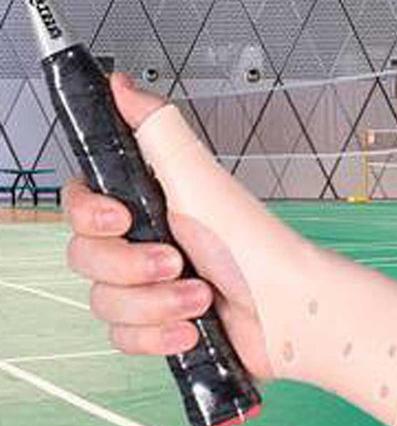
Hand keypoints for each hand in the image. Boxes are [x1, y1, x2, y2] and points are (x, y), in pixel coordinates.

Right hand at [63, 73, 272, 379]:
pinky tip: (191, 329)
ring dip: (155, 304)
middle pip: (86, 259)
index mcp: (148, 206)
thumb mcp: (201, 181)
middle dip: (133, 267)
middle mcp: (143, 244)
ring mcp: (149, 288)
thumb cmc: (253, 247)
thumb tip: (121, 86)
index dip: (89, 216)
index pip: (81, 205)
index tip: (121, 220)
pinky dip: (158, 337)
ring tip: (200, 298)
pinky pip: (124, 339)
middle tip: (177, 261)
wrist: (286, 311)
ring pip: (105, 304)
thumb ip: (158, 130)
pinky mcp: (159, 326)